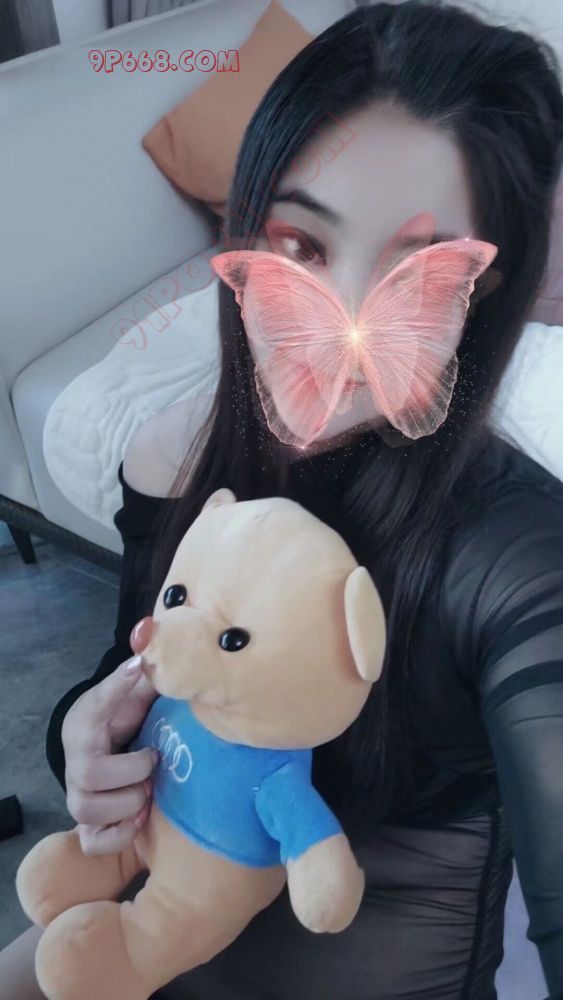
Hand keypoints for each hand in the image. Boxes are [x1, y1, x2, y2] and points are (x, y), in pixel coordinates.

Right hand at [62, 640, 157, 855]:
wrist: (100, 749)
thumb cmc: (118, 719)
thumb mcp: (128, 694)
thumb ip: (138, 673)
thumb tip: (149, 642)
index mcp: (85, 724)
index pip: (96, 704)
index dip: (117, 689)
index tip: (136, 671)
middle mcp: (75, 764)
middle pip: (92, 775)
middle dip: (134, 771)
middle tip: (154, 760)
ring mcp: (78, 797)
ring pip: (91, 811)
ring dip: (130, 803)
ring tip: (148, 789)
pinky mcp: (87, 825)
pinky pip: (96, 841)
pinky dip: (122, 834)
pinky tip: (140, 815)